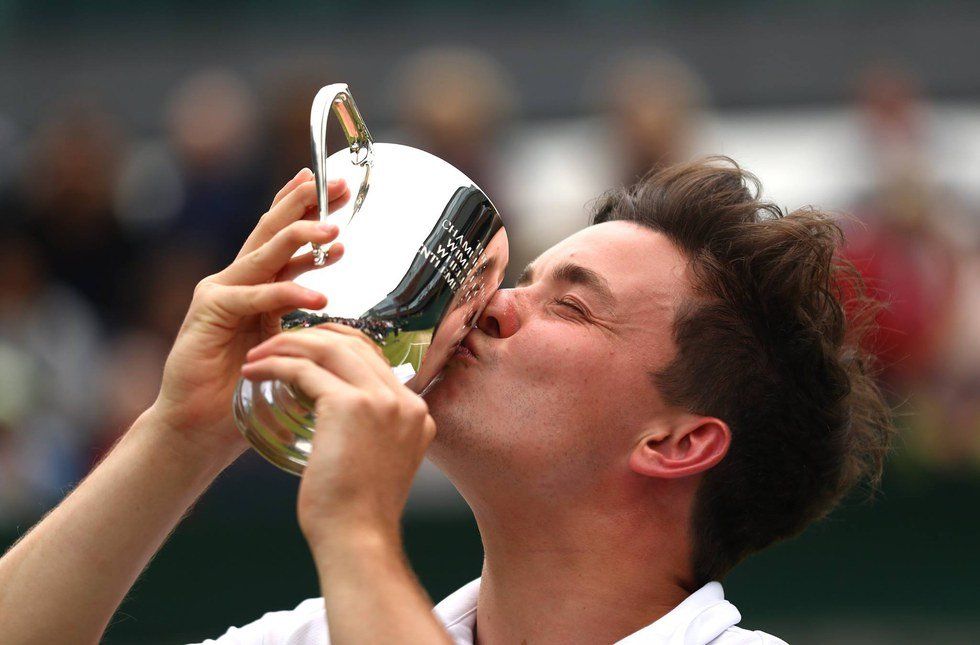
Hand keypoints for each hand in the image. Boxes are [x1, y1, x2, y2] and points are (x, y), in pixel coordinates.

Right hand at [149, 169, 349, 462]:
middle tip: (341, 187)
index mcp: (256, 284)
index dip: (309, 209)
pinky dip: (287, 293)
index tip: (341, 189)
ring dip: (302, 238)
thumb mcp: (284, 347)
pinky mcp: (210, 312)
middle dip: (308, 206)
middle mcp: (237, 279)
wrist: (200, 426)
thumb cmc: (244, 389)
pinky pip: (255, 296)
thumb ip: (304, 324)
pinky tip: (318, 294)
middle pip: (275, 231)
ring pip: (265, 253)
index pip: (283, 237)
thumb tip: (340, 313)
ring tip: (335, 231)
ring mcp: (220, 291)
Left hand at [240, 324, 436, 545]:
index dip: (339, 346)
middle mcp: (404, 401)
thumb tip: (338, 416)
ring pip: (331, 348)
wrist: (358, 539)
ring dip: (289, 345)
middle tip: (277, 344)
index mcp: (416, 412)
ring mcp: (382, 401)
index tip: (307, 350)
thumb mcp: (379, 462)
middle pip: (356, 344)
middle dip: (312, 337)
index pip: (377, 360)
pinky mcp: (351, 406)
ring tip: (259, 354)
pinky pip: (305, 369)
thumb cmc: (358, 512)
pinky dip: (276, 364)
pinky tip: (254, 371)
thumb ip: (372, 434)